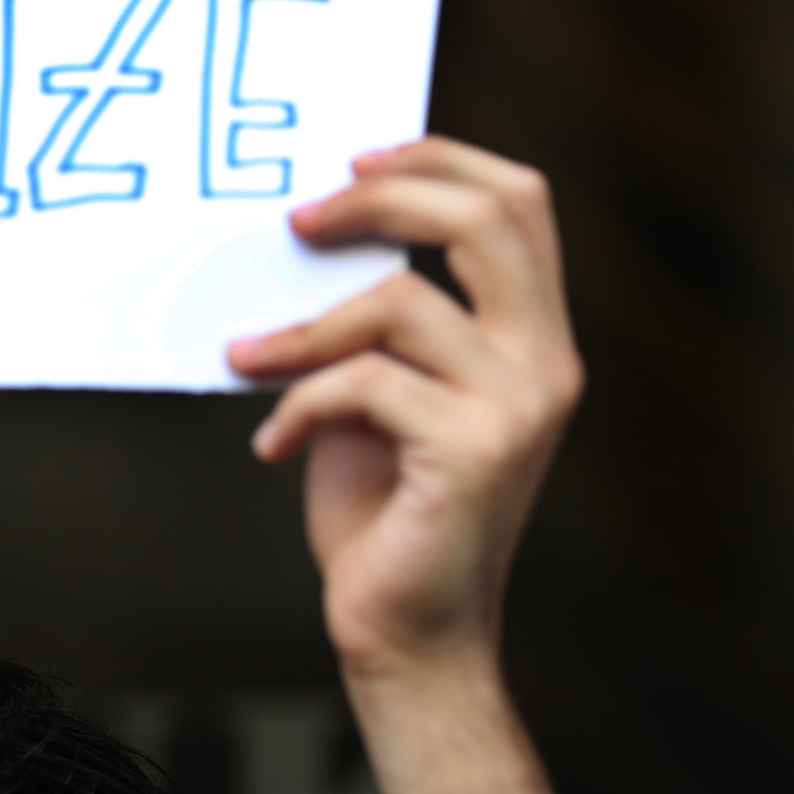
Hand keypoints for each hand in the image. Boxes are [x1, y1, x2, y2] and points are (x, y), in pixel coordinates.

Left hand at [228, 138, 581, 681]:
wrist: (407, 635)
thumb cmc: (385, 516)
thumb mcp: (379, 397)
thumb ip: (375, 325)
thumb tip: (308, 240)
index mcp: (535, 339)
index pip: (520, 203)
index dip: (440, 159)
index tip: (354, 161)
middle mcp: (545, 364)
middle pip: (487, 218)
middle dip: (380, 199)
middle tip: (297, 221)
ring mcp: (518, 408)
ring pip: (402, 303)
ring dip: (304, 330)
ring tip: (248, 360)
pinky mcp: (474, 453)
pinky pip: (364, 385)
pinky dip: (298, 406)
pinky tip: (271, 446)